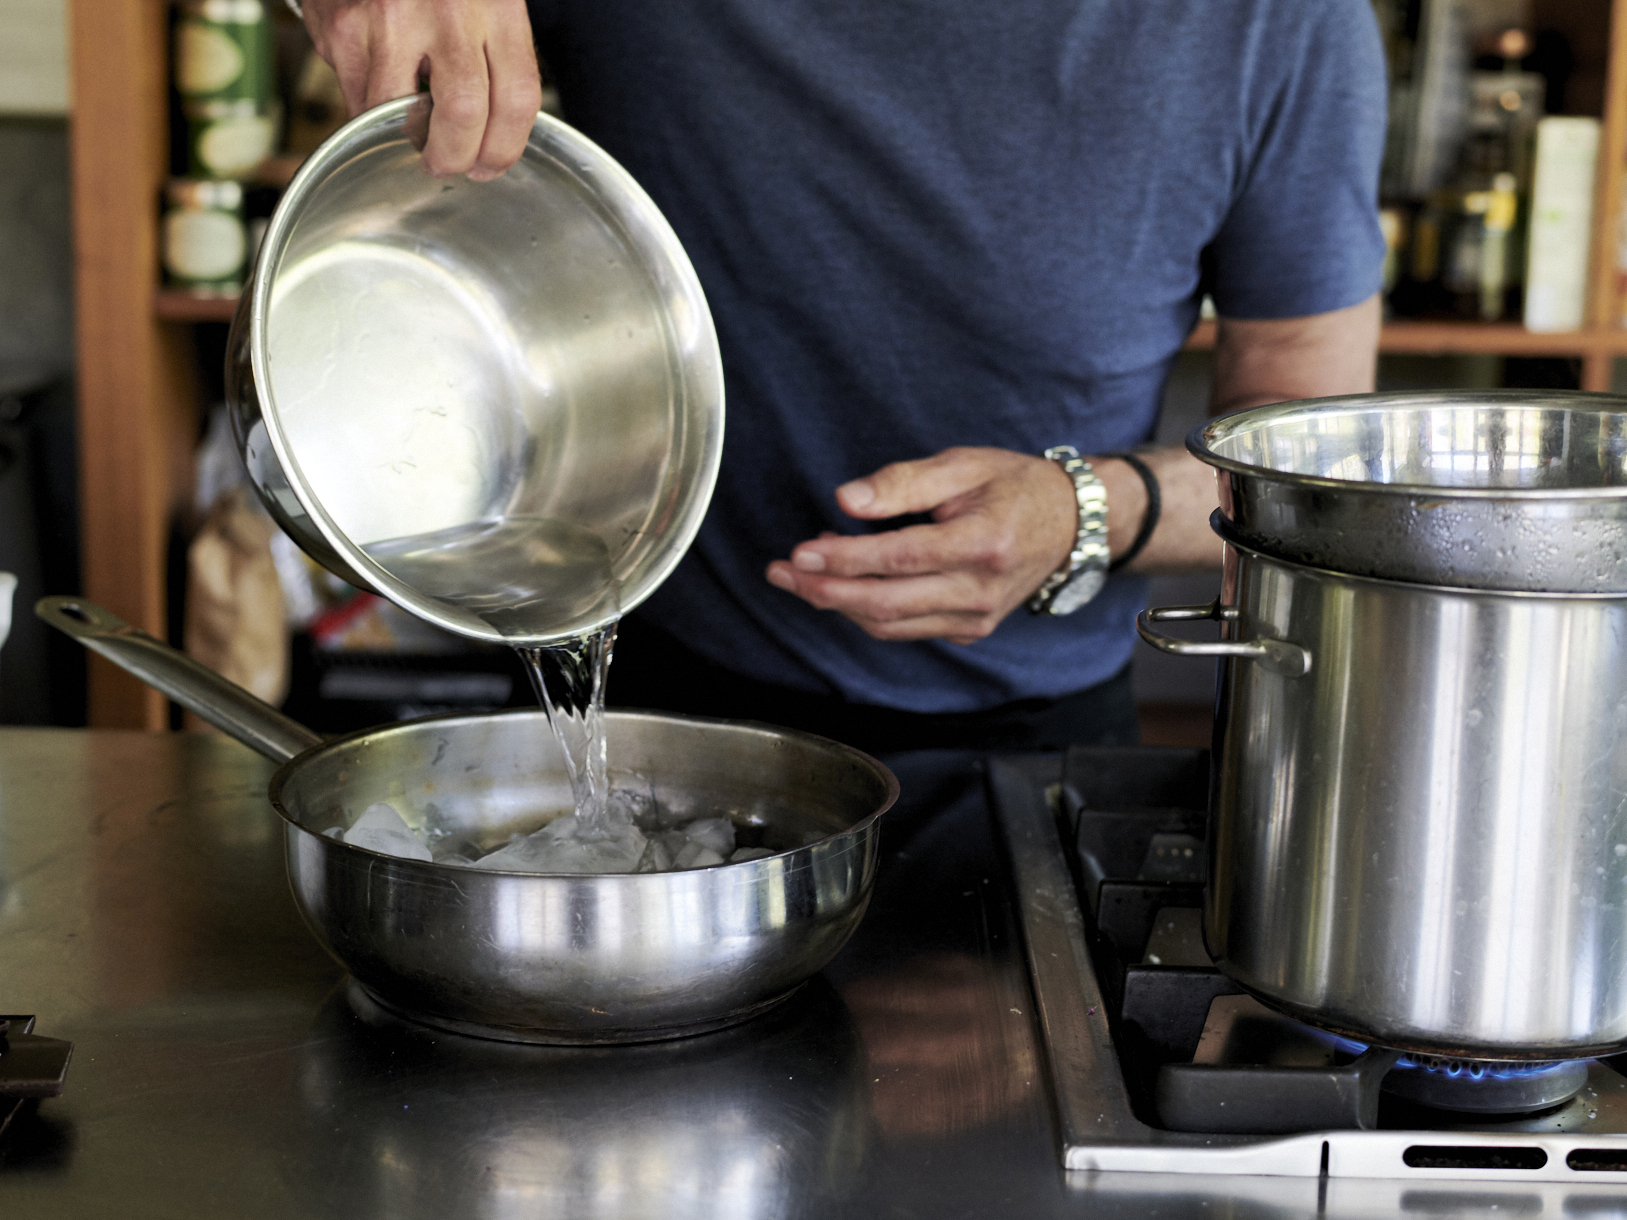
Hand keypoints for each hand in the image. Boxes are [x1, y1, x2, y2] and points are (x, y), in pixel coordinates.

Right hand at [298, 0, 540, 179]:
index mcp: (496, 5)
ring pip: (400, 116)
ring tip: (414, 132)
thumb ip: (496, 59)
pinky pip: (359, 99)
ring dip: (408, 140)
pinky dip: (371, 113)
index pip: (517, 99)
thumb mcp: (485, 1)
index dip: (506, 148)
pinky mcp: (343, 30)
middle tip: (450, 164)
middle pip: (463, 116)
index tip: (491, 164)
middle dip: (456, 157)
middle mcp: (446, 11)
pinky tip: (381, 90)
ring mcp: (389, 20)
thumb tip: (490, 139)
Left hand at [764, 447, 1084, 644]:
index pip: (899, 558)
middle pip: (885, 603)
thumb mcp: (962, 465)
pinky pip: (905, 629)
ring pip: (890, 624)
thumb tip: (848, 499)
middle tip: (782, 574)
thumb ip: (903, 482)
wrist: (1070, 524)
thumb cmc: (1015, 487)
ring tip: (802, 576)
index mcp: (982, 543)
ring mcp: (975, 618)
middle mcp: (979, 590)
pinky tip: (843, 585)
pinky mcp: (969, 630)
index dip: (844, 559)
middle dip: (824, 591)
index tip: (800, 552)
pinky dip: (866, 612)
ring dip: (838, 604)